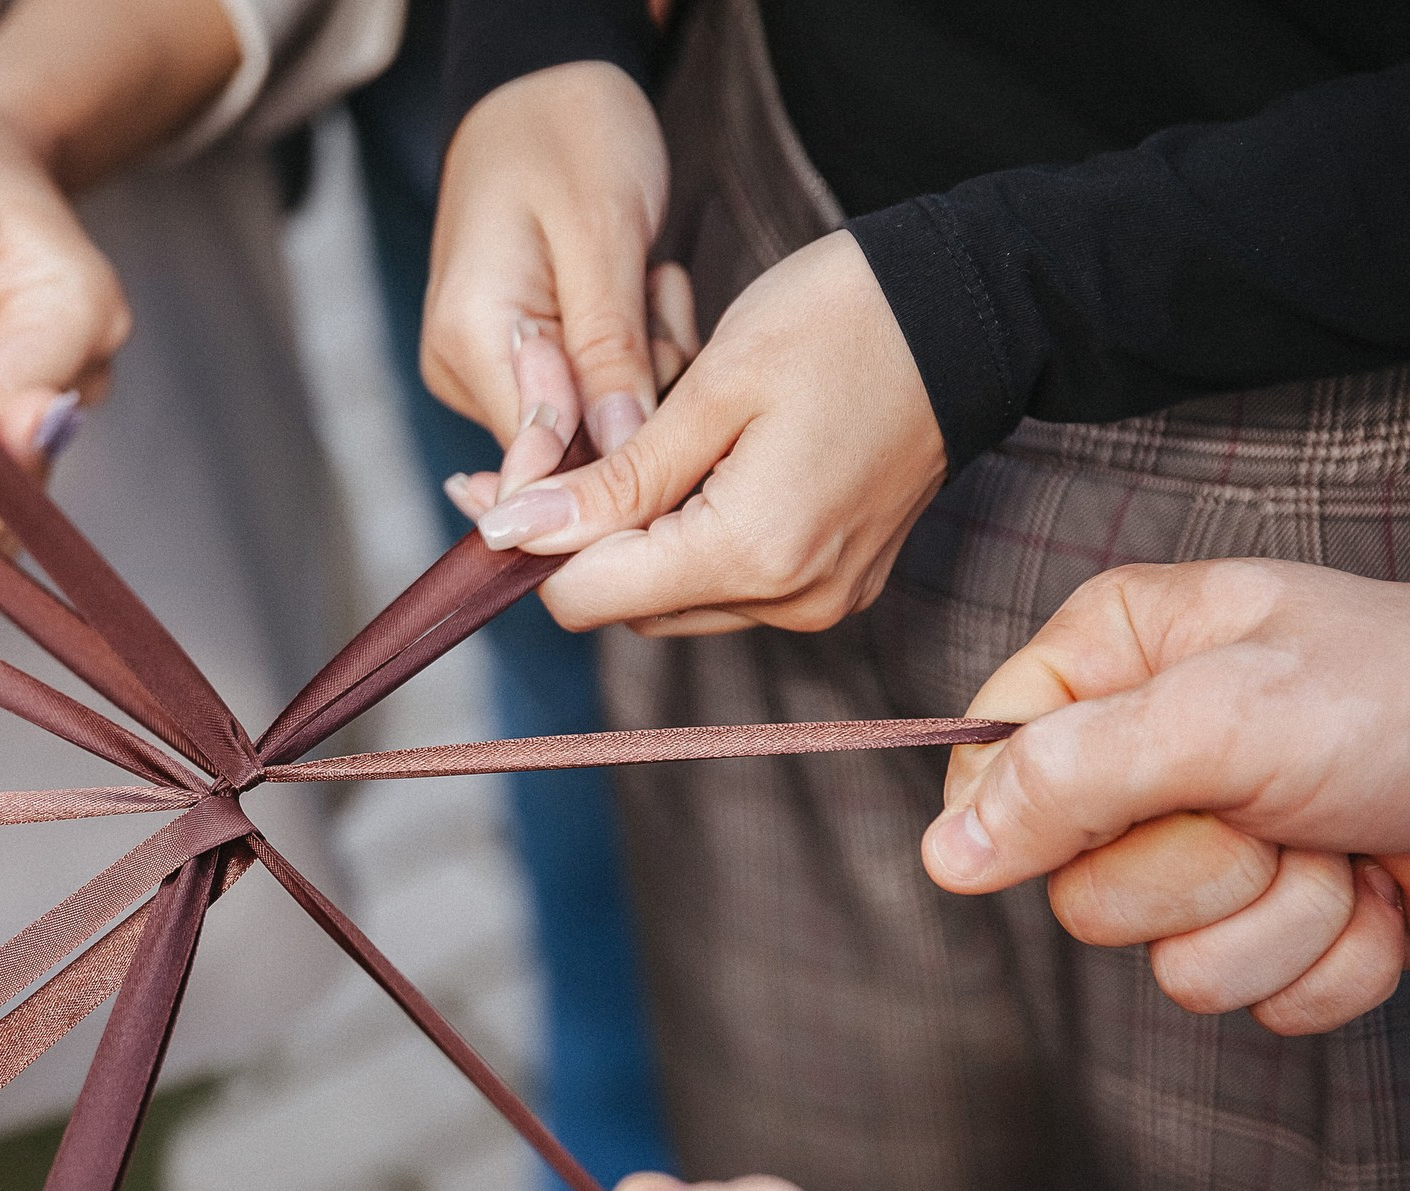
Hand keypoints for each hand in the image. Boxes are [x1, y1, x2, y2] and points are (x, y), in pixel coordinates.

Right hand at [425, 62, 695, 468]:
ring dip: (644, 361)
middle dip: (638, 387)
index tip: (665, 387)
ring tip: (643, 279)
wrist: (540, 91)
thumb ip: (609, 350)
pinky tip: (636, 290)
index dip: (614, 449)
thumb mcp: (603, 232)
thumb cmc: (569, 136)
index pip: (538, 456)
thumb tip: (619, 454)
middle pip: (572, 443)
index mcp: (469, 337)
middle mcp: (464, 368)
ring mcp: (491, 368)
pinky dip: (634, 351)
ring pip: (595, 420)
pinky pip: (598, 392)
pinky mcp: (522, 361)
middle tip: (653, 293)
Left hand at [474, 230, 942, 637]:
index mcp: (755, 552)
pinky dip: (682, 532)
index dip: (530, 546)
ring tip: (617, 444)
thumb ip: (612, 476)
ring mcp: (818, 597)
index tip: (492, 485)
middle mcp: (790, 599)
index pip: (588, 597)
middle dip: (573, 536)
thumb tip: (514, 532)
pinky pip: (724, 578)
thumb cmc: (846, 320)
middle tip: (535, 454)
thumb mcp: (711, 385)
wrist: (977, 309)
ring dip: (627, 534)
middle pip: (625, 602)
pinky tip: (674, 463)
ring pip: (669, 593)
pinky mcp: (833, 581)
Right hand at [923, 559, 1409, 1032]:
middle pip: (1075, 885)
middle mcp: (1154, 752)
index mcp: (1116, 660)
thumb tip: (944, 856)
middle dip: (1195, 872)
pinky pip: (1255, 998)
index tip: (1112, 814)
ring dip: (1277, 921)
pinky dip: (1335, 962)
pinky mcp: (1285, 922)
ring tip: (1342, 844)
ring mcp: (1221, 844)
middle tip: (1274, 811)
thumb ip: (1069, 777)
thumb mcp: (1224, 714)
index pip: (983, 767)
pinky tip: (1379, 893)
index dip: (1028, 819)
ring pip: (1165, 956)